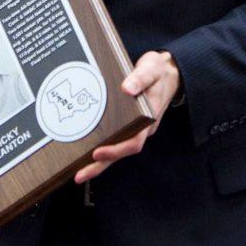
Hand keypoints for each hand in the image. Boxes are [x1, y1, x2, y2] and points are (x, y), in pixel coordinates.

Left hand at [74, 50, 179, 183]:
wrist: (167, 72)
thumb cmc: (158, 71)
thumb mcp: (151, 69)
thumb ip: (140, 78)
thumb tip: (127, 88)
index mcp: (149, 118)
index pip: (134, 142)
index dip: (116, 150)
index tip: (98, 152)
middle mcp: (142, 128)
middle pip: (121, 153)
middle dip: (100, 166)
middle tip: (80, 176)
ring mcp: (134, 128)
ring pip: (116, 150)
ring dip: (97, 162)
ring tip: (78, 172)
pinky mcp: (127, 125)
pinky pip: (113, 140)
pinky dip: (99, 149)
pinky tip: (83, 153)